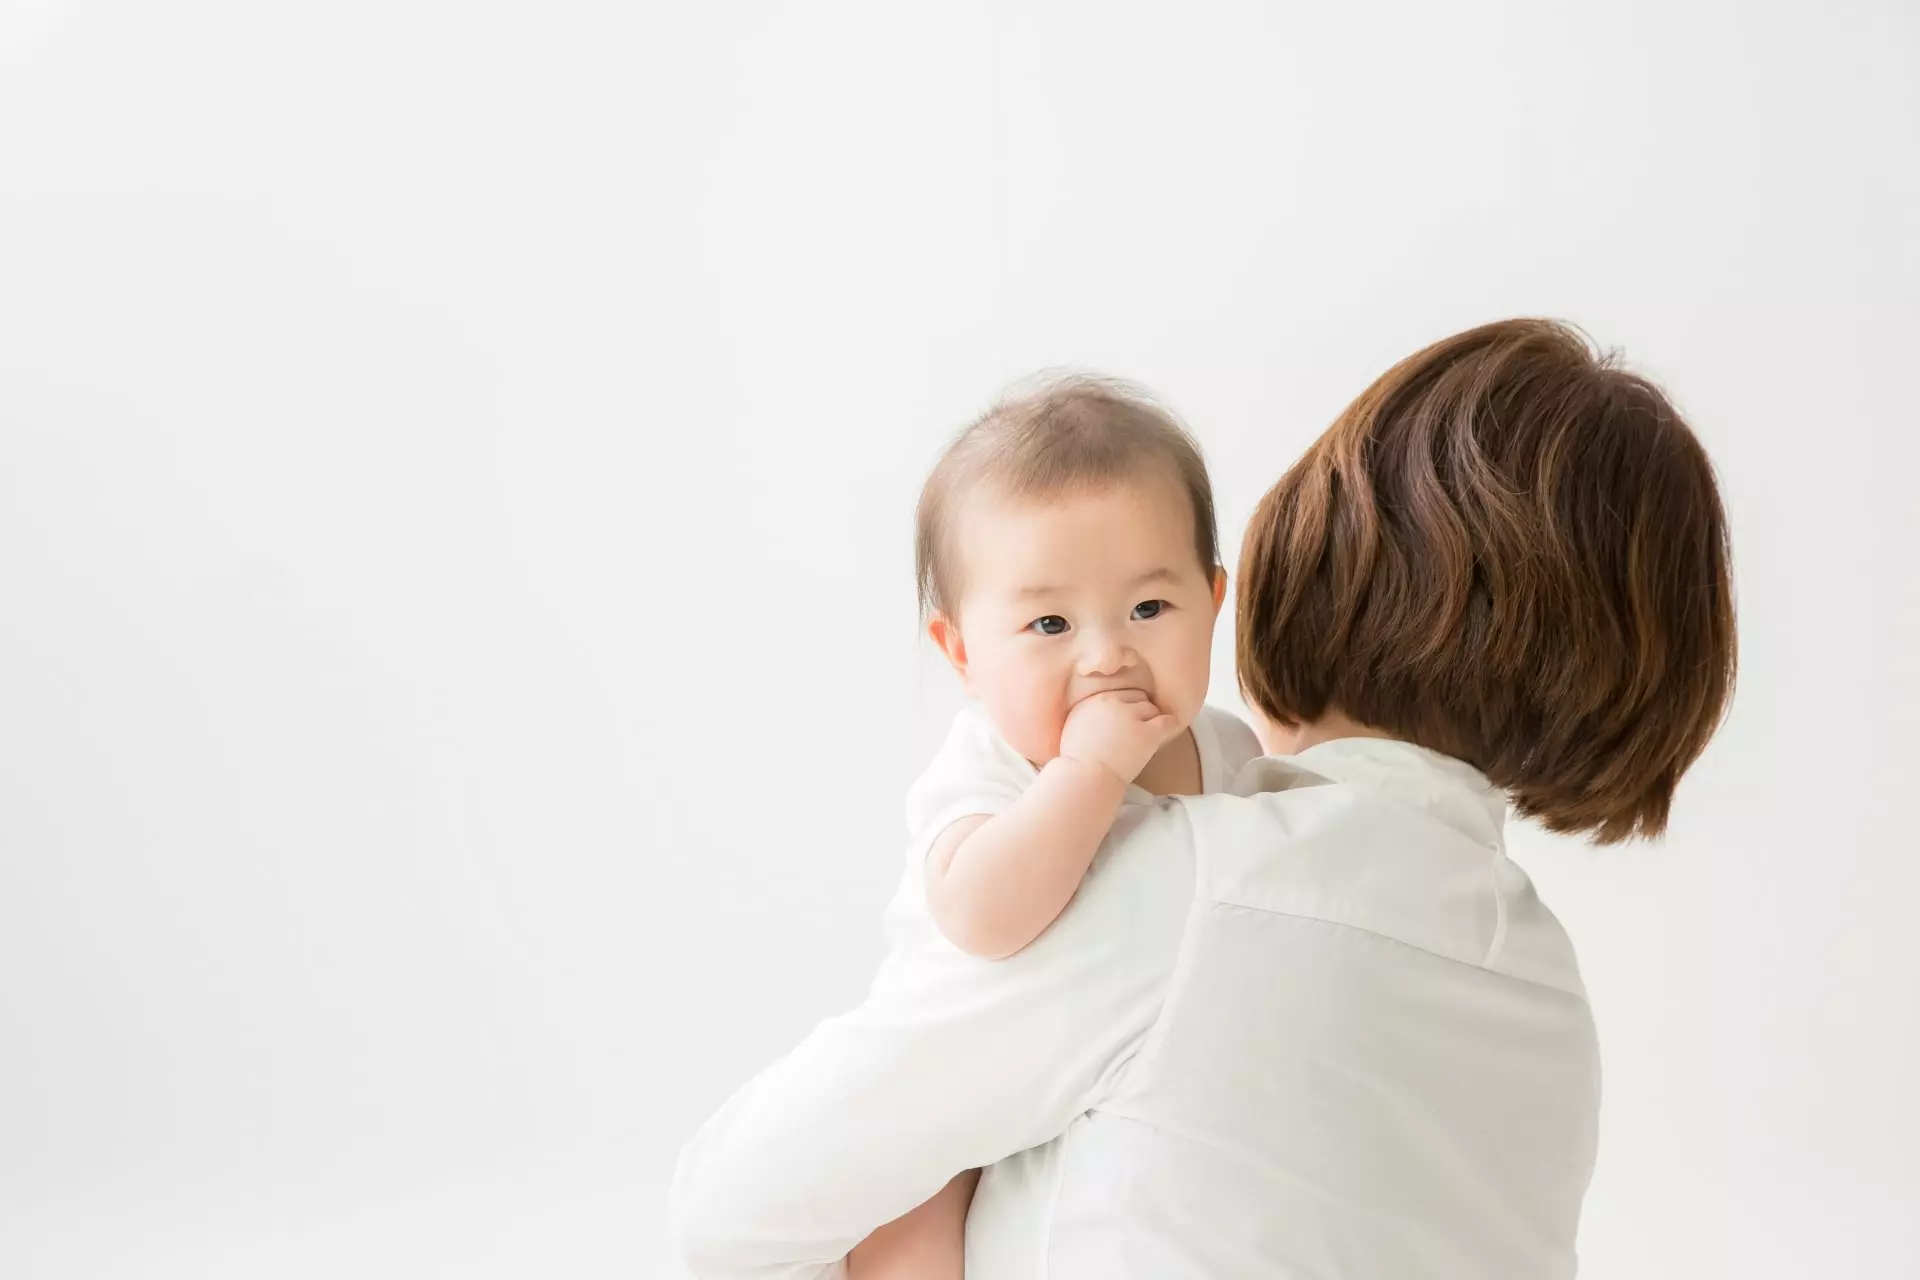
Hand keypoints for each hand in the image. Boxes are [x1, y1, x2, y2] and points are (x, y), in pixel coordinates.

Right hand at [1059, 689, 1180, 785]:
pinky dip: (1170, 725)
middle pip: (1137, 697)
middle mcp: (1113, 703)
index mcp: (1095, 700)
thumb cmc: (1077, 761)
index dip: (1125, 707)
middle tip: (1136, 729)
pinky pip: (1167, 722)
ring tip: (1147, 736)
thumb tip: (1100, 714)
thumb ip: (1087, 714)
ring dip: (1151, 720)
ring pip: (1151, 709)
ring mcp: (1130, 717)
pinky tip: (1167, 732)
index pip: (1121, 693)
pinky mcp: (1146, 733)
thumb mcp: (1074, 727)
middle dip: (1138, 712)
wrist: (1085, 779)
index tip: (1125, 721)